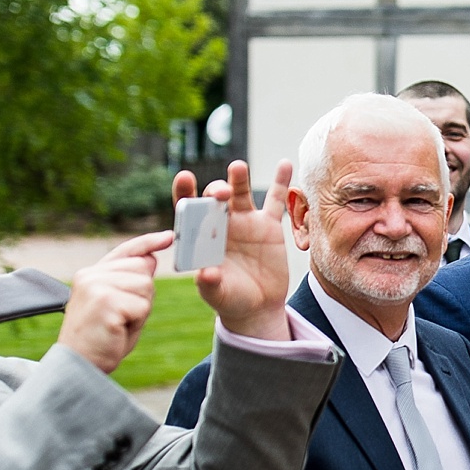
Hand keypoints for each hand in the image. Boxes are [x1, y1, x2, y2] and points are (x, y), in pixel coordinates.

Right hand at [57, 230, 168, 373]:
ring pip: (146, 287)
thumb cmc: (102, 338)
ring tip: (118, 324)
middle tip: (121, 317)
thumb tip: (150, 258)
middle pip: (143, 270)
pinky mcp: (105, 301)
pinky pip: (142, 306)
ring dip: (140, 310)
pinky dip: (137, 322)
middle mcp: (91, 275)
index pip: (125, 251)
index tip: (168, 236)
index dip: (149, 242)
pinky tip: (117, 330)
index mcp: (92, 273)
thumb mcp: (117, 304)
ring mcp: (96, 286)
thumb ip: (130, 282)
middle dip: (143, 296)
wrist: (79, 365)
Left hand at [185, 159, 296, 340]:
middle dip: (216, 191)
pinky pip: (276, 200)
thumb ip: (210, 284)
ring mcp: (246, 222)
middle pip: (215, 199)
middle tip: (221, 193)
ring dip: (238, 178)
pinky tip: (284, 163)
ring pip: (241, 193)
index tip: (185, 177)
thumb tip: (205, 273)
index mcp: (202, 236)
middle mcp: (221, 223)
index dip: (185, 192)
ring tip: (237, 167)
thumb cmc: (230, 299)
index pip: (189, 209)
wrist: (258, 306)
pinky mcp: (269, 225)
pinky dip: (281, 181)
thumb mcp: (218, 294)